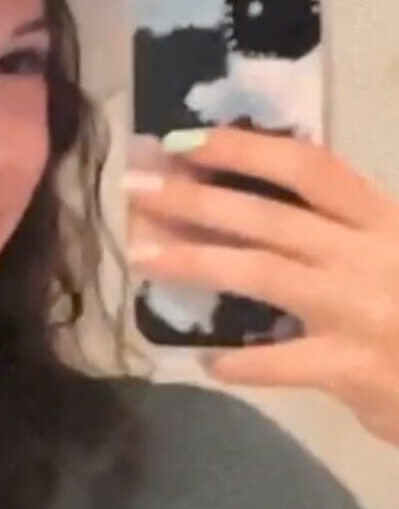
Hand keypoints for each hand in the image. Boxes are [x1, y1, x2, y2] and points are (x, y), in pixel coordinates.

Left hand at [123, 127, 398, 445]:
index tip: (185, 140)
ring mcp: (361, 311)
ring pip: (263, 274)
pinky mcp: (355, 368)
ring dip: (196, 261)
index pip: (309, 167)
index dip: (245, 148)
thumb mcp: (395, 255)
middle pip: (269, 216)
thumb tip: (253, 218)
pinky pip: (282, 363)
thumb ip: (345, 237)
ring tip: (141, 255)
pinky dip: (242, 362)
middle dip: (194, 199)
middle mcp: (371, 254)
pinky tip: (207, 360)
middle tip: (135, 190)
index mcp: (384, 220)